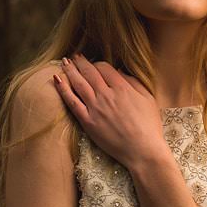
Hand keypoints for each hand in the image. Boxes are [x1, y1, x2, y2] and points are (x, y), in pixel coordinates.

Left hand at [54, 53, 168, 170]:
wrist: (143, 150)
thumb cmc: (149, 126)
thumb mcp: (148, 100)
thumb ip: (134, 83)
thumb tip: (120, 72)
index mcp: (123, 88)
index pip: (105, 68)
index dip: (98, 63)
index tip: (94, 63)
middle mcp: (106, 95)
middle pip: (90, 73)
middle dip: (81, 62)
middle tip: (75, 56)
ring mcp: (95, 108)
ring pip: (78, 83)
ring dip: (70, 70)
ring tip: (65, 62)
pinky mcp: (87, 121)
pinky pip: (71, 102)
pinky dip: (63, 89)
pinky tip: (57, 79)